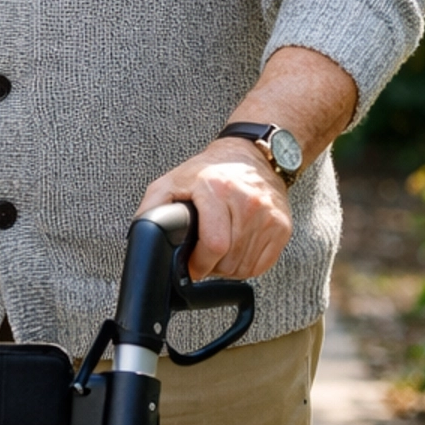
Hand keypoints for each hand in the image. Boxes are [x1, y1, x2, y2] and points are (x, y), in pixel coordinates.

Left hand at [137, 139, 291, 279]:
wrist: (252, 156)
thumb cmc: (209, 172)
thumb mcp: (172, 182)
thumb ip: (152, 209)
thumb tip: (141, 240)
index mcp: (216, 188)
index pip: (214, 245)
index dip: (198, 264)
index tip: (191, 266)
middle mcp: (247, 200)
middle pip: (228, 261)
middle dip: (210, 266)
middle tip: (204, 254)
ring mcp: (268, 215)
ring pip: (243, 267)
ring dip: (227, 267)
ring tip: (220, 249)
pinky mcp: (283, 226)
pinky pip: (261, 265)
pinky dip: (246, 266)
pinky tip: (237, 250)